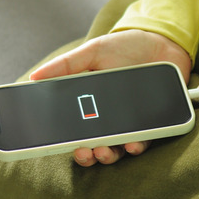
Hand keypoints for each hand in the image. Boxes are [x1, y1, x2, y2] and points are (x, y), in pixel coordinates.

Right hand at [30, 29, 190, 165]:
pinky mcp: (151, 125)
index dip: (63, 141)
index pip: (72, 128)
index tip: (54, 144)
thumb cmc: (126, 48)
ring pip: (115, 150)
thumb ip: (67, 64)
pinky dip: (135, 147)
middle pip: (91, 145)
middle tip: (82, 151)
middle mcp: (107, 119)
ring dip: (107, 156)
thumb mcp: (94, 51)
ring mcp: (129, 124)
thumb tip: (34, 77)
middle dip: (85, 155)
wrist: (164, 43)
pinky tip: (131, 144)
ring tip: (102, 151)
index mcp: (89, 104)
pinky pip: (142, 142)